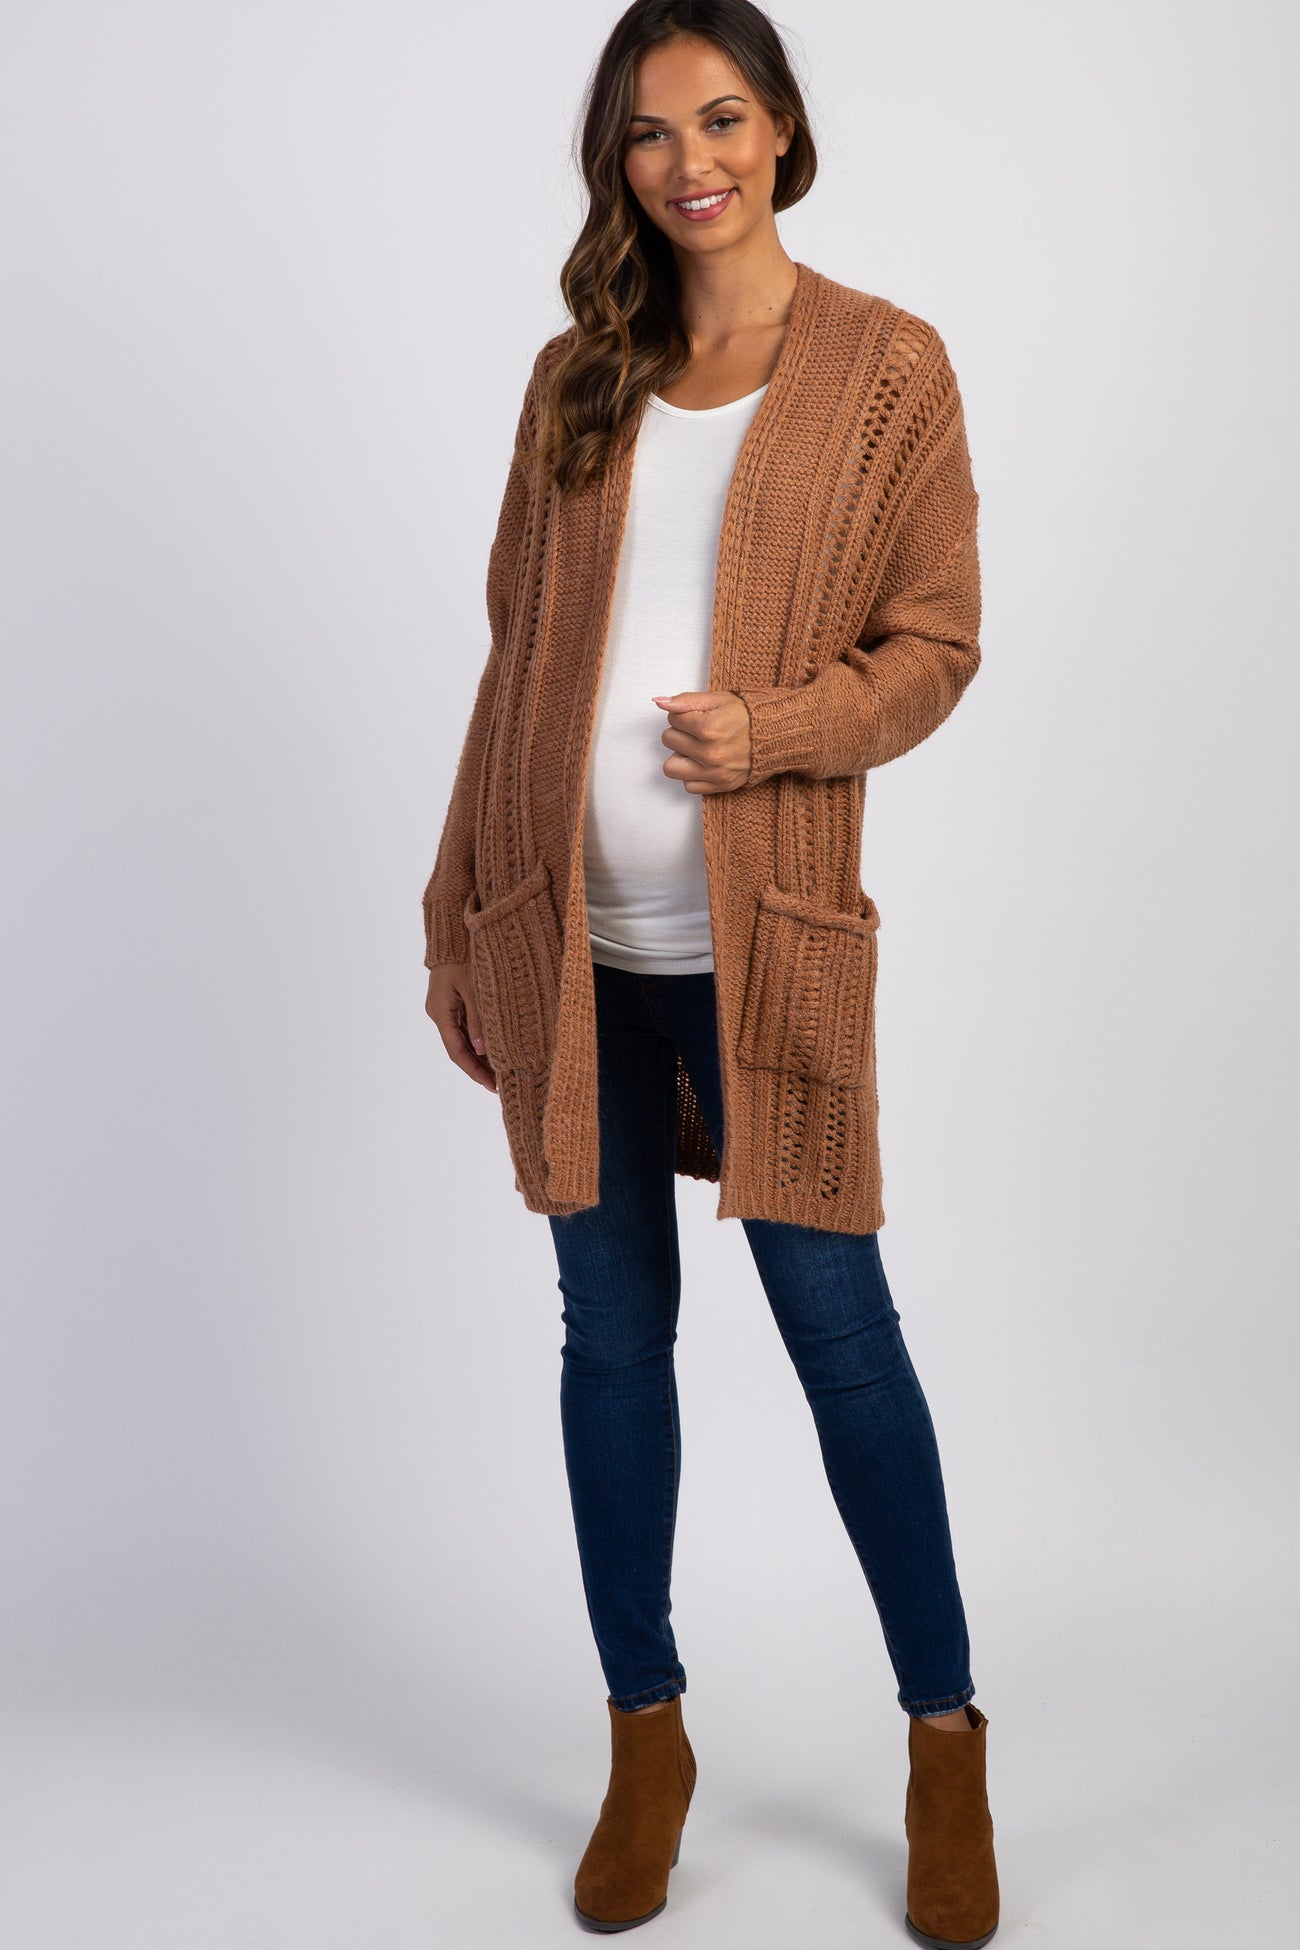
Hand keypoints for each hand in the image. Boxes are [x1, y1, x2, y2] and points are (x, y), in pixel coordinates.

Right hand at [425, 961, 497, 1092]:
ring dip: (478, 1056)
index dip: (474, 1071)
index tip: (492, 1086)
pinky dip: (477, 1041)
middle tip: (499, 1085)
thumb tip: (482, 1050)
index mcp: (441, 1012)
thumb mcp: (475, 988)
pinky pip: (463, 1028)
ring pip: (462, 1040)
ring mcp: (443, 1009)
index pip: (457, 1052)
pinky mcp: (450, 1003)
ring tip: (499, 1072)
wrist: (450, 935)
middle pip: (458, 1049)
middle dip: (478, 1068)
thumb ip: (478, 1019)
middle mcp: (439, 1014)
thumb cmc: (463, 956)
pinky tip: (492, 1050)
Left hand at [651, 690, 751, 793]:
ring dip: (680, 756)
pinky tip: (704, 763)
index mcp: (709, 728)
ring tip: (696, 749)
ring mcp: (714, 772)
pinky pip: (687, 785)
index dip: (684, 715)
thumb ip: (685, 700)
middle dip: (681, 733)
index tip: (700, 716)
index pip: (672, 719)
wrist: (775, 735)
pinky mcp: (719, 785)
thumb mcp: (717, 700)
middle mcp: (710, 753)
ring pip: (670, 767)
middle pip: (669, 740)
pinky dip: (693, 774)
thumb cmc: (746, 715)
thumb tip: (659, 702)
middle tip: (701, 731)